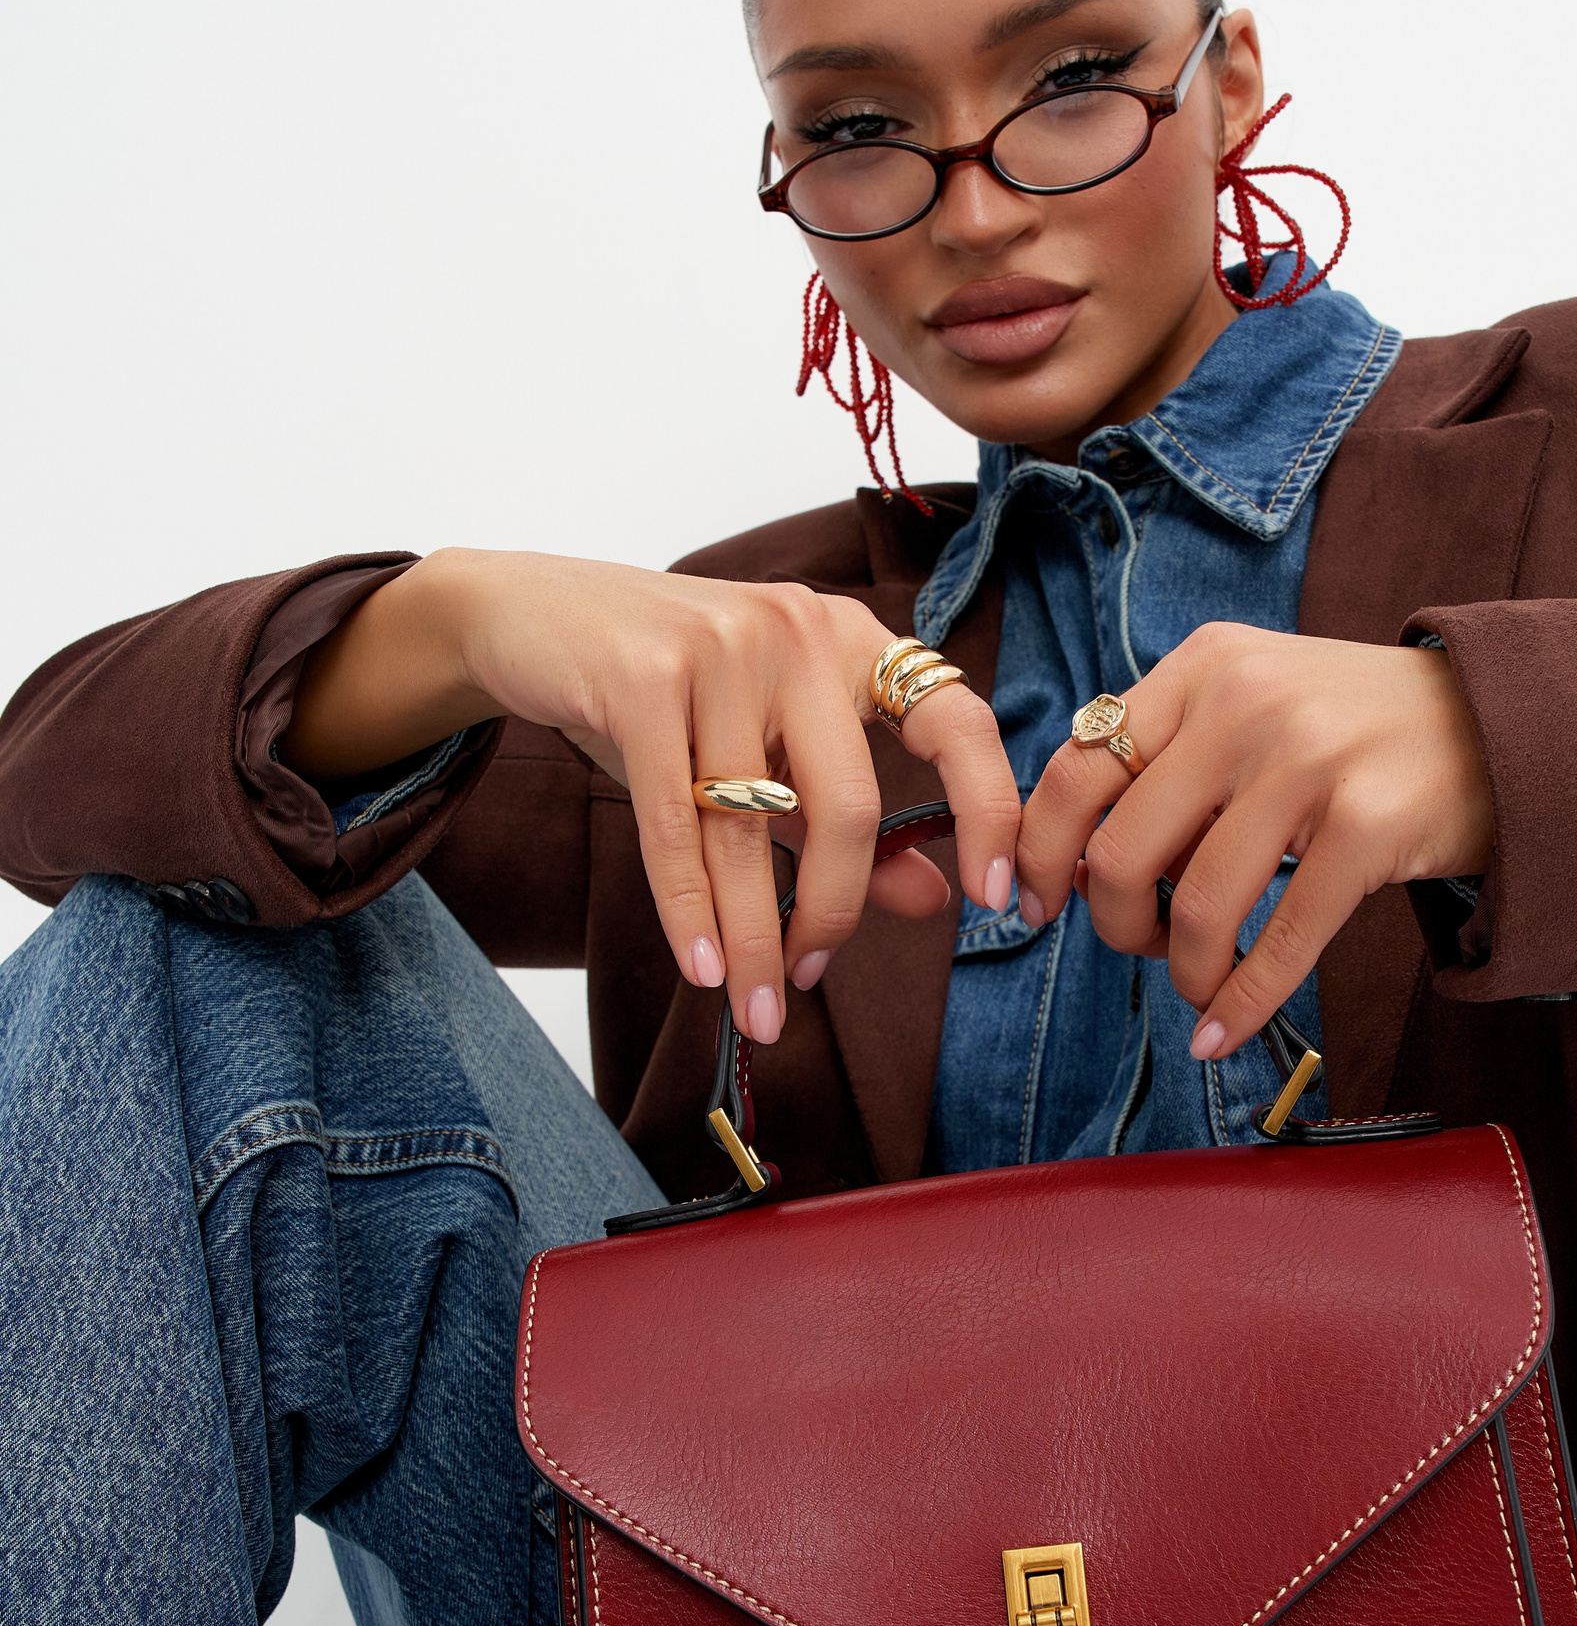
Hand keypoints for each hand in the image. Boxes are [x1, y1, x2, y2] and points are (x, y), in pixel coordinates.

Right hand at [284, 548, 1019, 1044]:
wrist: (529, 617)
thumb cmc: (662, 696)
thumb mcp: (766, 751)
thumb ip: (851, 821)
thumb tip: (936, 897)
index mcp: (851, 642)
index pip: (957, 722)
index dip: (990, 811)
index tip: (998, 902)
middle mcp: (800, 632)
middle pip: (846, 806)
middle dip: (830, 918)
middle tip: (801, 988)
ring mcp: (722, 647)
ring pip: (752, 830)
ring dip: (753, 936)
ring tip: (754, 1008)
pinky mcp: (642, 675)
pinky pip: (677, 823)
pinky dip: (688, 908)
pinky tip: (702, 966)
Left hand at [1014, 624, 1493, 1059]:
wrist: (1504, 721)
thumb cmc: (1357, 731)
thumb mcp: (1255, 701)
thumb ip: (1169, 756)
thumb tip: (1068, 864)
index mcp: (1202, 668)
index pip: (1074, 769)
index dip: (1036, 854)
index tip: (1029, 907)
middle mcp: (1247, 705)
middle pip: (1119, 852)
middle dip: (1112, 926)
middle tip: (1140, 945)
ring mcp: (1311, 763)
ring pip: (1195, 908)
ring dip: (1184, 972)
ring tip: (1200, 983)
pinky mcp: (1370, 827)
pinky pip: (1278, 943)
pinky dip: (1239, 1005)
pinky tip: (1222, 1033)